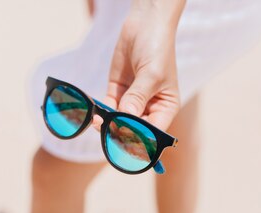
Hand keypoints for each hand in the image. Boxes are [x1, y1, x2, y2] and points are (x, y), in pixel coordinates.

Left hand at [104, 6, 182, 130]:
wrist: (144, 25)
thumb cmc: (157, 49)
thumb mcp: (151, 75)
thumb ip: (137, 97)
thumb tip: (124, 117)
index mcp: (165, 108)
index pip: (153, 132)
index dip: (140, 139)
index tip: (125, 140)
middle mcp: (150, 108)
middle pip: (134, 129)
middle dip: (120, 132)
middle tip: (106, 132)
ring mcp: (133, 100)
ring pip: (119, 120)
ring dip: (107, 123)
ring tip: (98, 122)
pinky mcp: (118, 91)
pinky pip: (108, 107)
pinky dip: (101, 112)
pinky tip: (95, 113)